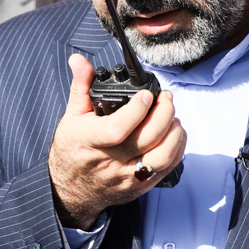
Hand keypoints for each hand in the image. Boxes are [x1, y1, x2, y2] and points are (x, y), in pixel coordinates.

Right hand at [47, 54, 184, 229]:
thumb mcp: (72, 116)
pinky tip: (173, 134)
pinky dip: (177, 148)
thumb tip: (78, 60)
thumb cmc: (73, 149)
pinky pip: (166, 168)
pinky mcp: (139, 186)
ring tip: (171, 117)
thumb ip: (81, 86)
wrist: (72, 189)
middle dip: (164, 114)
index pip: (116, 129)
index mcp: (89, 141)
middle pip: (146, 139)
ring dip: (174, 133)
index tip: (146, 95)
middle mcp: (110, 161)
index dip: (136, 110)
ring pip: (161, 157)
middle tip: (166, 99)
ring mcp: (126, 177)